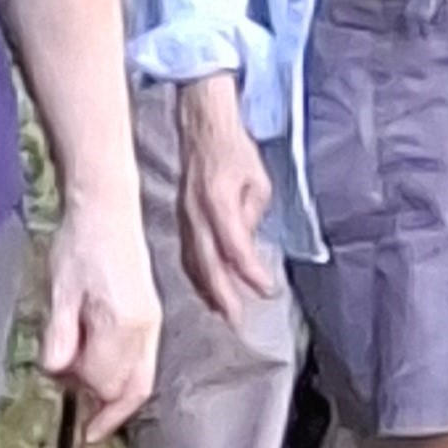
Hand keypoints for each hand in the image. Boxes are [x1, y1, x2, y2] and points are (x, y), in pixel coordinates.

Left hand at [38, 195, 161, 442]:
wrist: (107, 210)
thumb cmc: (79, 245)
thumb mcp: (60, 290)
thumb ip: (60, 335)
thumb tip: (56, 371)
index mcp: (123, 324)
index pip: (103, 382)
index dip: (80, 392)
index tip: (62, 397)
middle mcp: (145, 329)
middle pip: (128, 389)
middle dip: (99, 403)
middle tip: (72, 401)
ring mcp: (152, 323)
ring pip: (140, 380)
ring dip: (111, 393)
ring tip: (82, 390)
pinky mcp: (150, 316)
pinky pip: (142, 364)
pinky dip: (123, 378)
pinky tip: (100, 373)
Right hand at [175, 73, 278, 325]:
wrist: (203, 128)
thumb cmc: (234, 151)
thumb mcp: (258, 181)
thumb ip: (253, 215)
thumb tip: (247, 246)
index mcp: (218, 201)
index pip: (235, 247)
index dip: (250, 272)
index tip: (267, 290)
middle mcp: (196, 214)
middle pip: (207, 263)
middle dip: (223, 294)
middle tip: (237, 320)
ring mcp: (184, 218)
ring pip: (193, 262)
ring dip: (208, 290)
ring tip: (223, 312)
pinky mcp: (180, 219)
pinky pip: (186, 254)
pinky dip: (196, 275)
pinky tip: (206, 289)